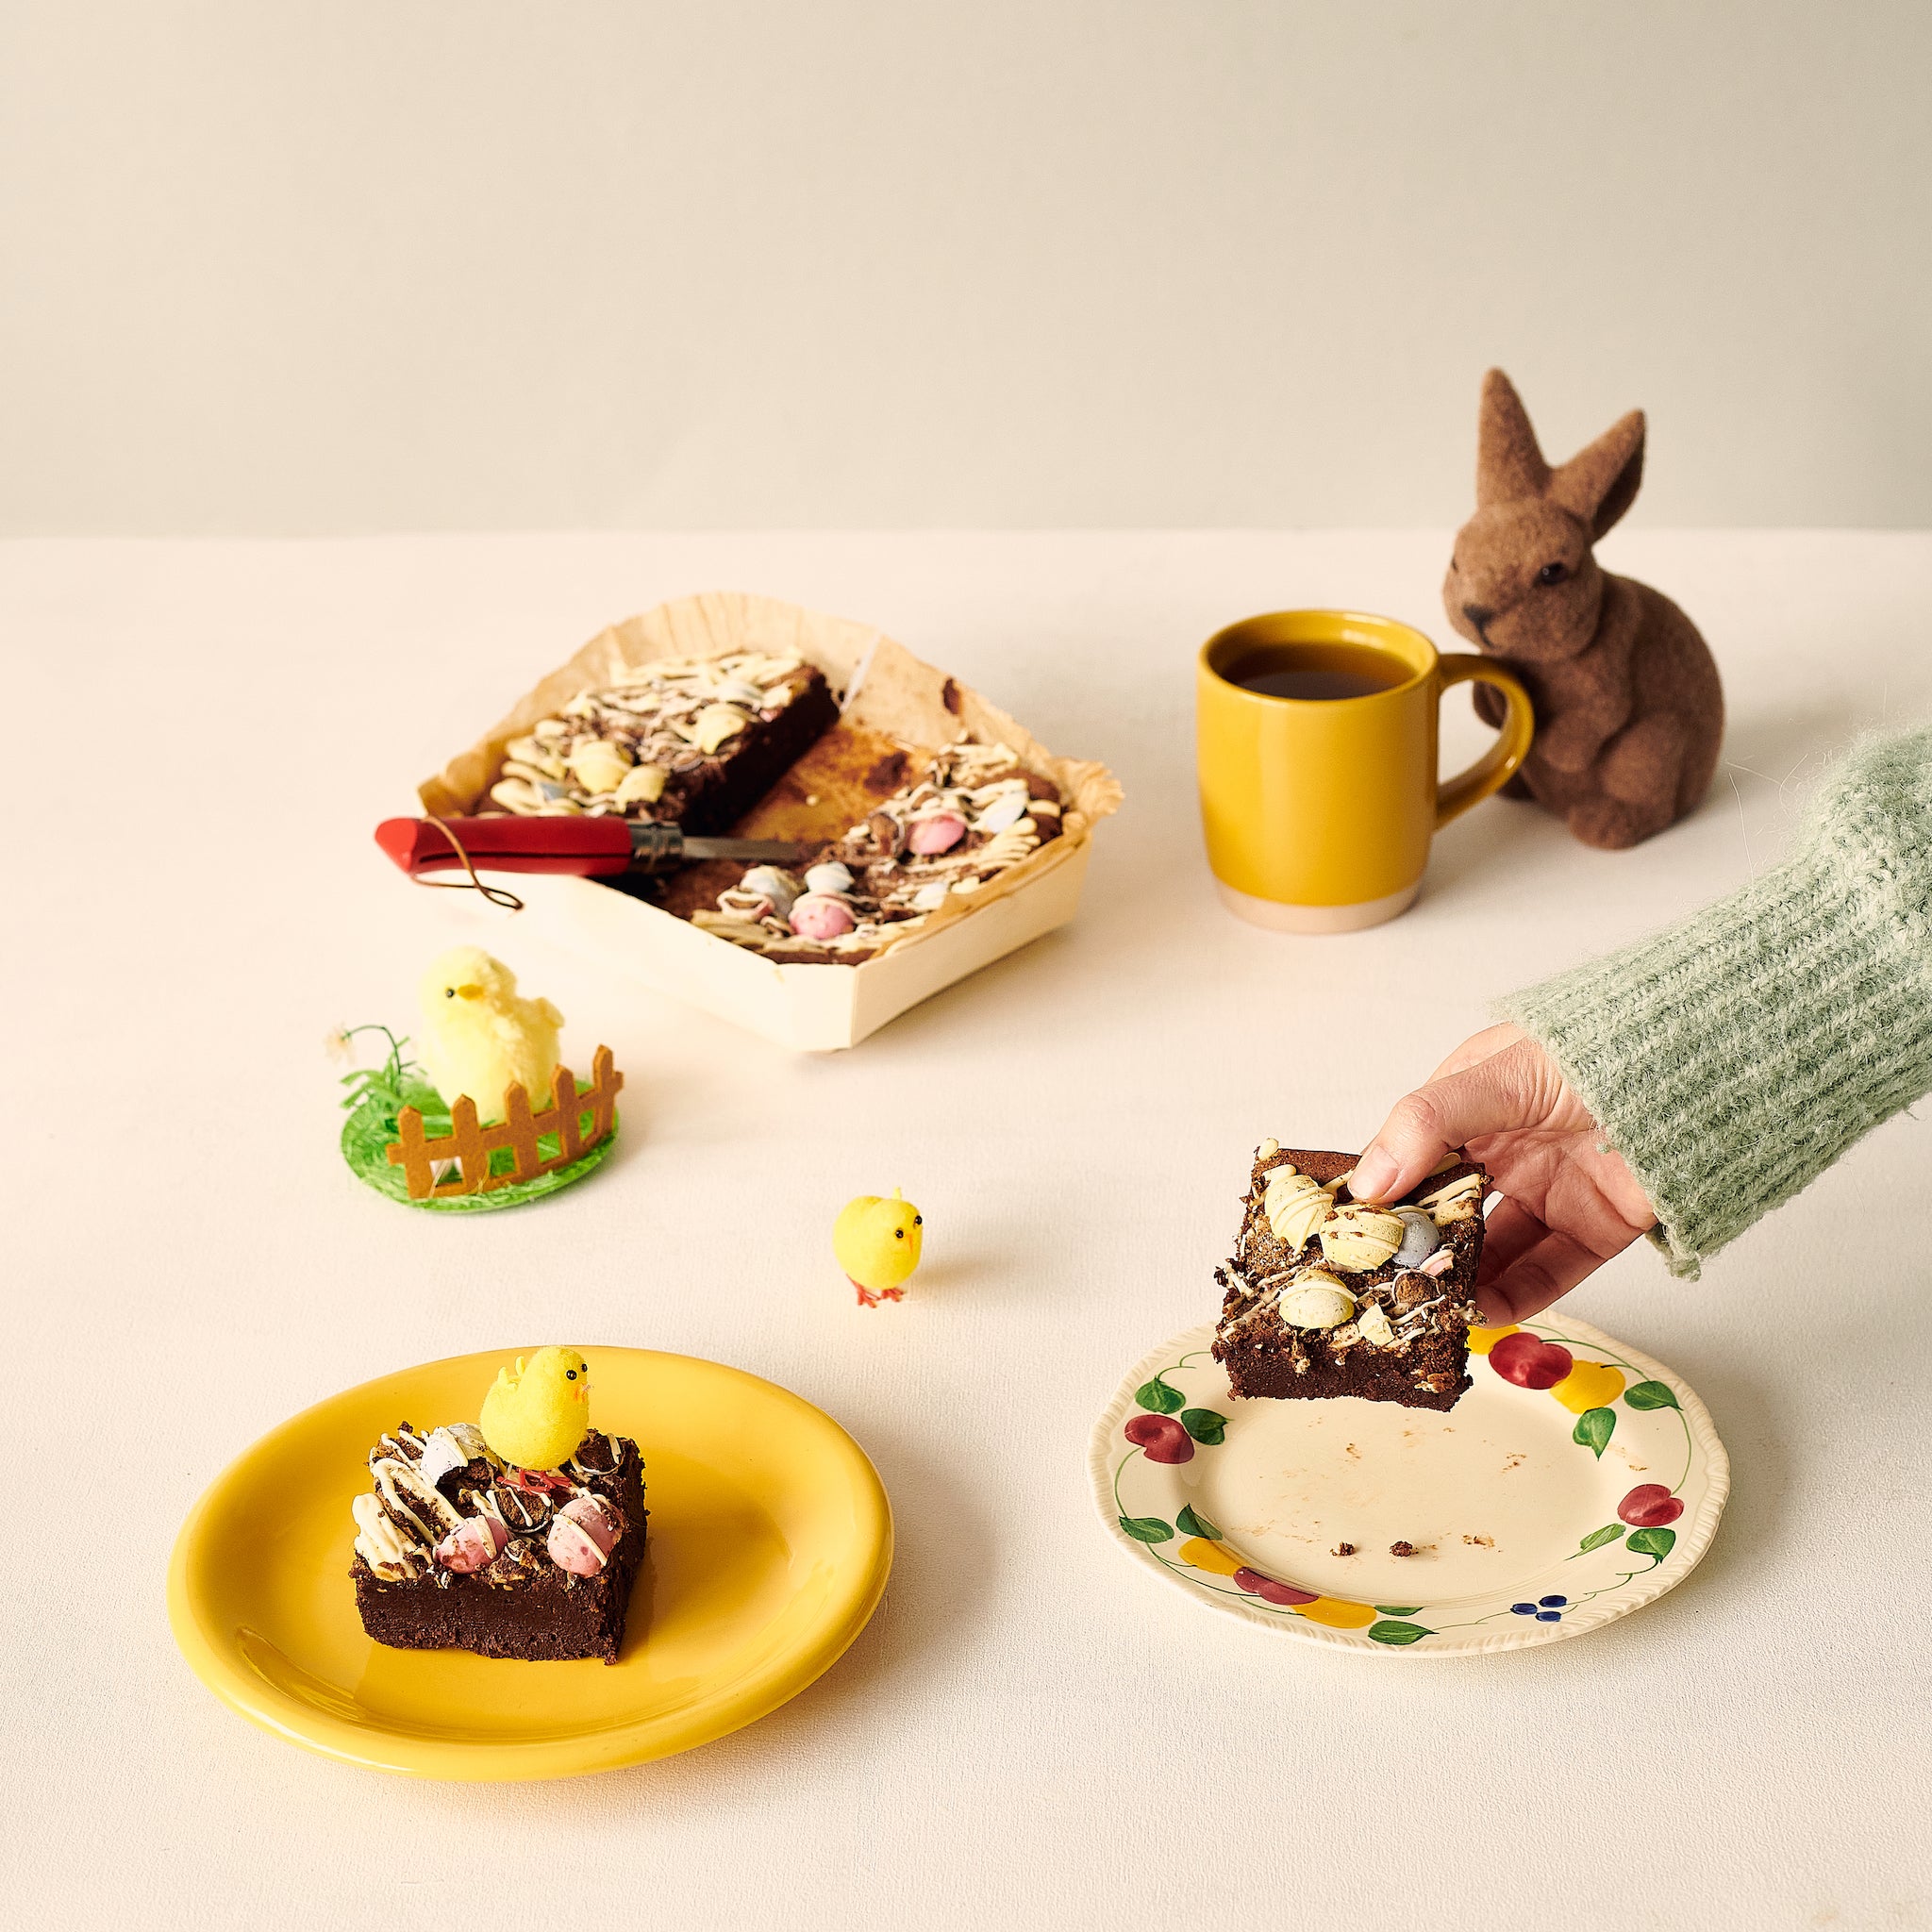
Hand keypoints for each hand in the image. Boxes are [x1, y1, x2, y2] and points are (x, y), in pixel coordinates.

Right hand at [1351, 1024, 1656, 1322]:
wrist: (1703, 1074)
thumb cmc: (1599, 1050)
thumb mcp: (1499, 1076)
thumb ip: (1428, 1124)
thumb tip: (1368, 1184)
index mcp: (1473, 1101)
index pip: (1411, 1155)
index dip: (1381, 1193)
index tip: (1352, 1234)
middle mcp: (1506, 1149)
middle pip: (1449, 1209)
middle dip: (1419, 1247)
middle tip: (1385, 1284)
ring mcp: (1550, 1190)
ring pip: (1495, 1249)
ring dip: (1465, 1279)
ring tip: (1434, 1307)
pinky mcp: (1594, 1228)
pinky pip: (1549, 1271)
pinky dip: (1518, 1296)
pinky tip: (1487, 1311)